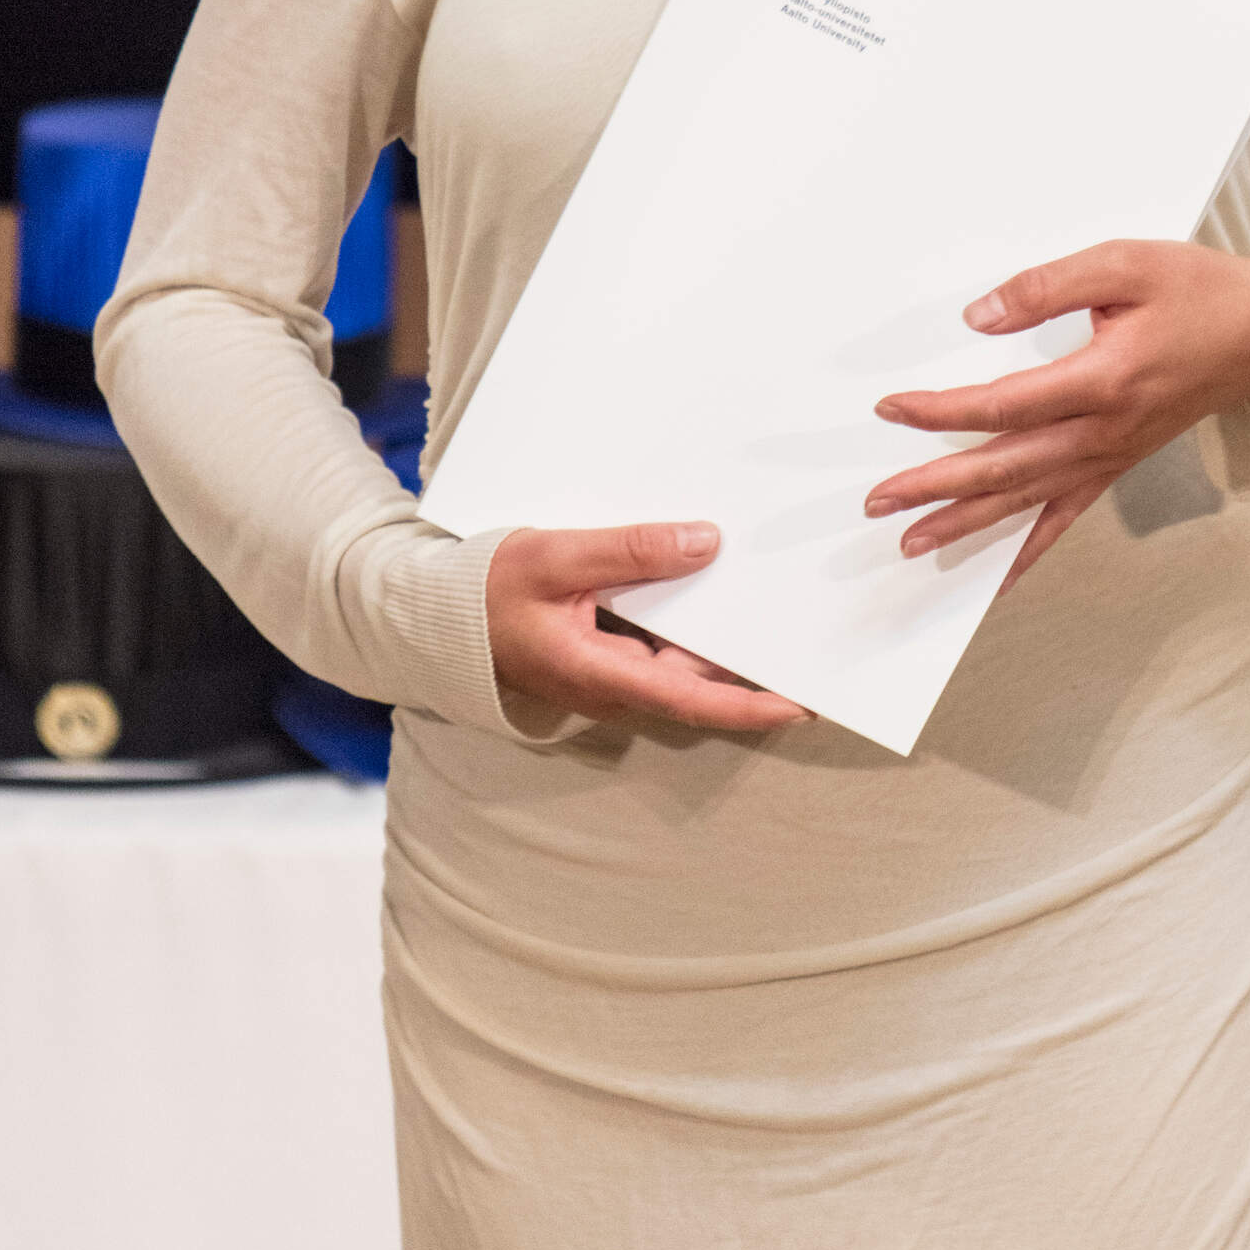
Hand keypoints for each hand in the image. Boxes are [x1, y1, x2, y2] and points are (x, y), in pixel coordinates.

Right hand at [483, 522, 810, 734]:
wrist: (435, 616)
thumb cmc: (487, 591)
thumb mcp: (556, 556)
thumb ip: (629, 551)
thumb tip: (705, 543)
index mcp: (601, 674)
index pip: (694, 702)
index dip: (753, 706)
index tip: (804, 702)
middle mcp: (614, 687)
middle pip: (700, 686)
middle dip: (756, 669)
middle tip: (813, 644)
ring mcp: (612, 675)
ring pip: (684, 666)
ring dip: (728, 645)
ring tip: (781, 610)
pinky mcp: (607, 656)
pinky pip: (663, 648)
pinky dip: (695, 625)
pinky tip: (717, 590)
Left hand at [864, 241, 1249, 589]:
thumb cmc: (1200, 291)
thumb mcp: (1125, 263)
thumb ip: (1047, 287)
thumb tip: (978, 319)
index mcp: (1103, 380)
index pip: (1004, 406)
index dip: (941, 411)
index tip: (891, 408)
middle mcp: (1103, 431)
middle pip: (1004, 468)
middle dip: (934, 486)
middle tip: (877, 502)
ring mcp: (1111, 456)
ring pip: (1026, 500)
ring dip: (965, 523)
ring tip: (910, 542)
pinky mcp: (1118, 464)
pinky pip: (1066, 517)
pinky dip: (1028, 552)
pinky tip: (994, 580)